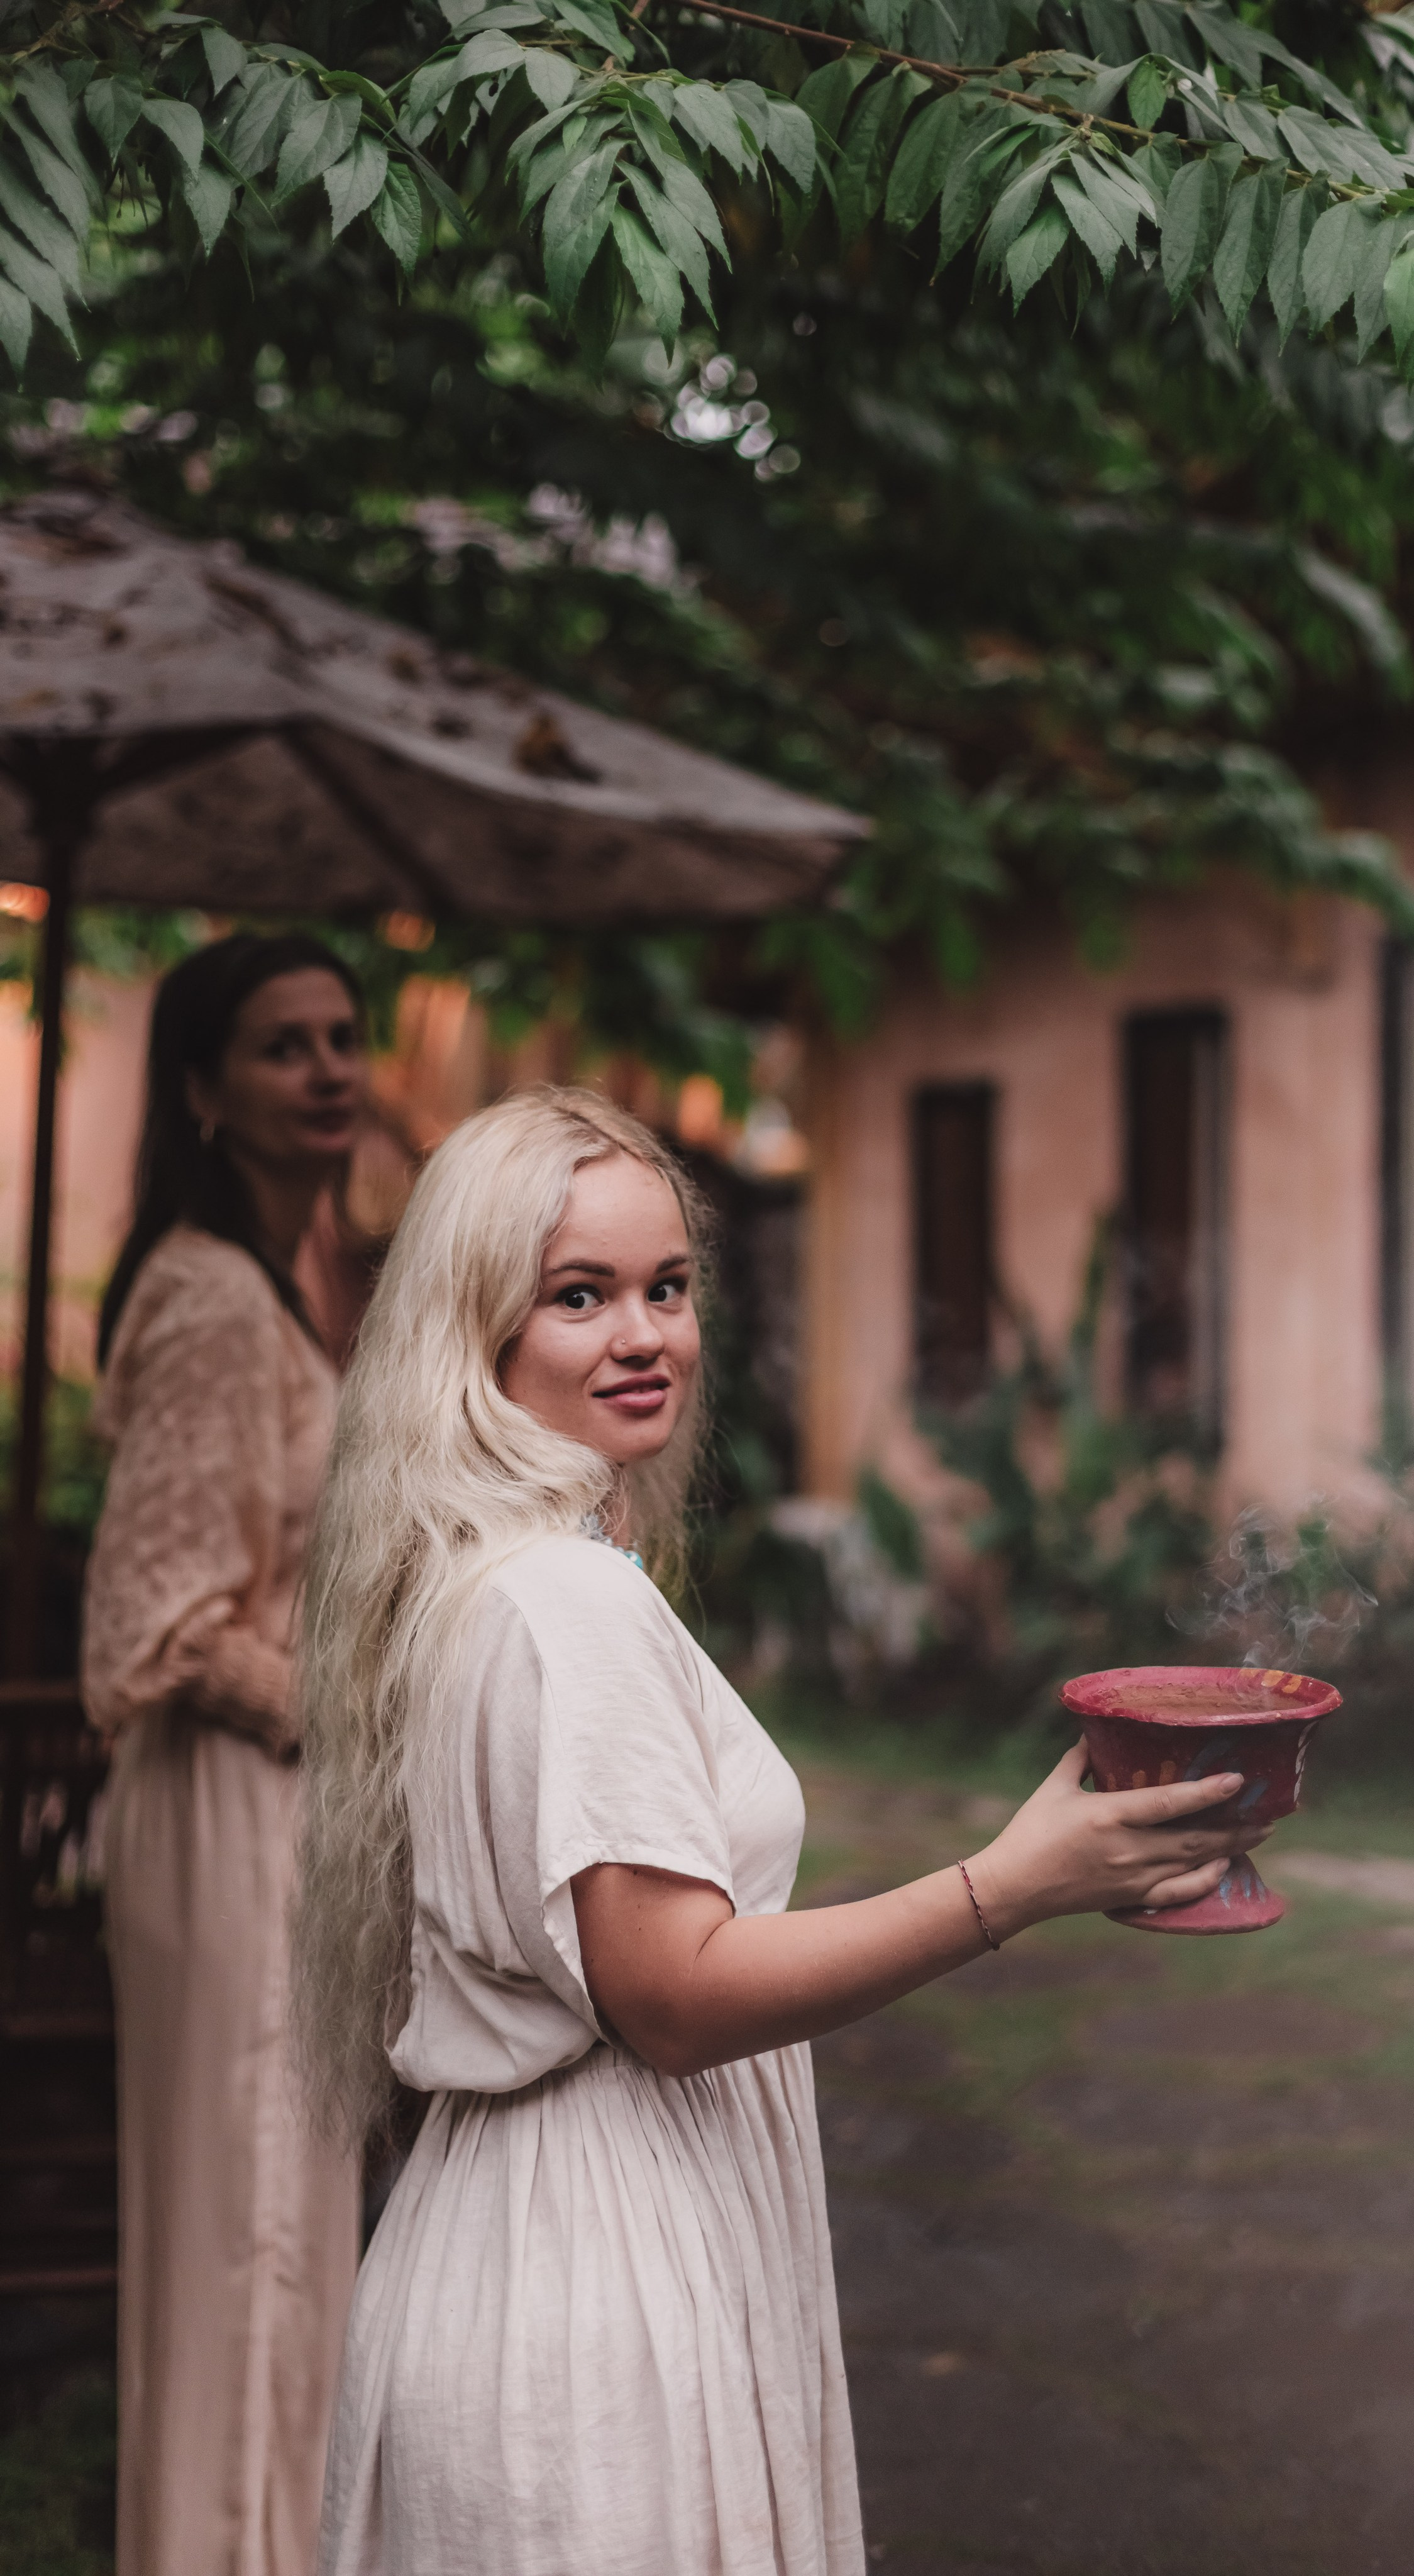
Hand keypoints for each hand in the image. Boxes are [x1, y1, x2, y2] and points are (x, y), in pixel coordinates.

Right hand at [964, 1739, 1266, 1940]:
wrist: (1014, 1887)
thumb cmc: (1031, 1831)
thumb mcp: (1055, 1786)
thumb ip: (1081, 1758)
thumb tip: (1099, 1731)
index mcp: (1110, 1816)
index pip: (1171, 1803)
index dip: (1209, 1792)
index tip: (1239, 1781)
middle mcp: (1128, 1849)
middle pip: (1195, 1838)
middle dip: (1236, 1826)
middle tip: (1268, 1814)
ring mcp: (1133, 1878)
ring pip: (1194, 1865)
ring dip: (1230, 1850)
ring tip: (1258, 1836)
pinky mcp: (1131, 1898)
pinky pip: (1178, 1893)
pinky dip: (1205, 1881)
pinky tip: (1222, 1868)